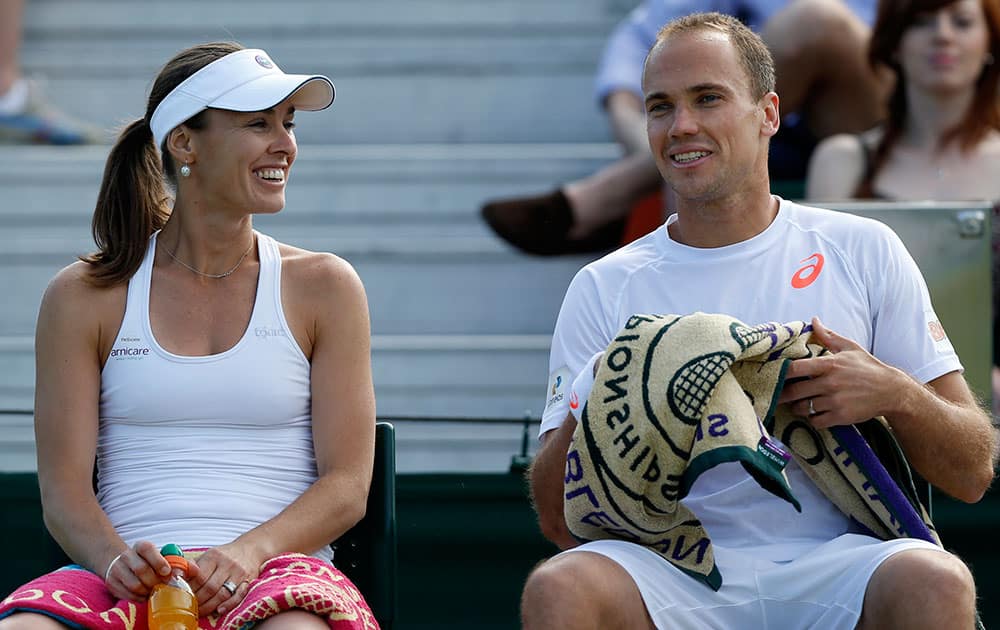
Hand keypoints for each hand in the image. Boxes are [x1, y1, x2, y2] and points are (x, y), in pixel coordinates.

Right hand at [103, 540, 180, 600]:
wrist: (123, 565)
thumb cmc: (148, 562)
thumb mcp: (159, 557)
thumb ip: (173, 562)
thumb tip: (184, 571)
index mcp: (140, 546)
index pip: (147, 549)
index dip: (158, 561)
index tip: (167, 572)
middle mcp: (126, 556)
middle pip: (141, 569)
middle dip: (155, 580)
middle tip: (163, 586)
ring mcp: (116, 570)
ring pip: (134, 585)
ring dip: (147, 591)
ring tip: (154, 592)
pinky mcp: (112, 583)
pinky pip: (128, 595)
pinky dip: (139, 598)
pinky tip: (145, 596)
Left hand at [187, 542, 259, 616]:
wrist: (250, 548)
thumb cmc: (225, 554)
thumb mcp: (209, 554)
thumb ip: (193, 565)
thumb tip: (176, 574)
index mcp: (214, 556)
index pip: (199, 576)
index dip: (190, 589)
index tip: (183, 597)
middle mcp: (227, 564)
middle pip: (210, 587)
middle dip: (198, 600)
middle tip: (191, 607)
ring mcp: (238, 573)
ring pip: (222, 594)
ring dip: (210, 606)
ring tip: (201, 611)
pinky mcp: (248, 580)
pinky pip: (239, 595)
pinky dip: (229, 605)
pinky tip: (219, 610)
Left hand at [777, 317, 905, 428]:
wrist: (891, 391)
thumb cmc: (868, 368)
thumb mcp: (849, 348)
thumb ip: (828, 336)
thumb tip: (813, 320)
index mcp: (829, 364)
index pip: (795, 368)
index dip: (781, 373)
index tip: (774, 375)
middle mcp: (830, 383)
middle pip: (794, 392)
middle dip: (783, 395)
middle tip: (778, 395)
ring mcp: (835, 401)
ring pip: (802, 408)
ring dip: (797, 407)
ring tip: (798, 404)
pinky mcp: (840, 417)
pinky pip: (815, 421)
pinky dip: (812, 419)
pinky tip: (815, 413)